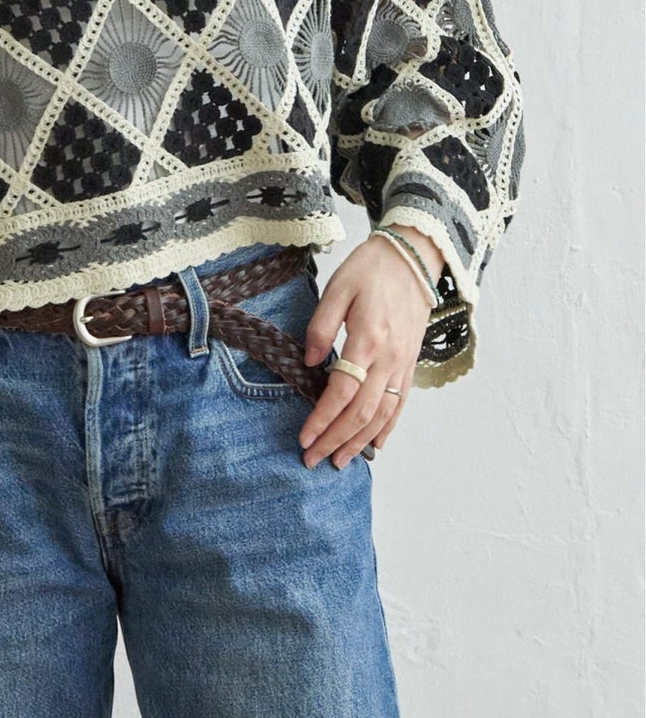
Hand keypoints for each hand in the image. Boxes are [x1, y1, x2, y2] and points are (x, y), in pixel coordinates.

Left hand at [298, 226, 442, 468]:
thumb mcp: (336, 288)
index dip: (322, 419)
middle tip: (313, 461)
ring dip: (360, 441)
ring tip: (340, 461)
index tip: (304, 438)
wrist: (413, 256)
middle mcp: (389, 358)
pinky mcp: (410, 362)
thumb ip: (321, 327)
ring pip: (384, 414)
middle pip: (362, 412)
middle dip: (336, 440)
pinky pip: (401, 403)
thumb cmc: (371, 268)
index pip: (342, 392)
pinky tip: (375, 445)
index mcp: (368, 339)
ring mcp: (403, 363)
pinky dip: (388, 428)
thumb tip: (310, 362)